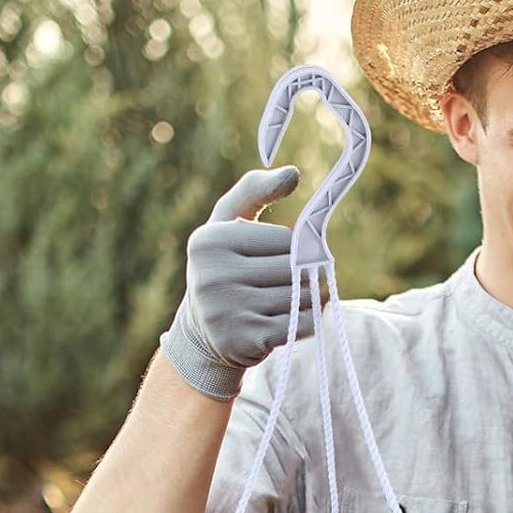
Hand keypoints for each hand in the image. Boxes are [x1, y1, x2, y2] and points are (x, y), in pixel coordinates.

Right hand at [160, 166, 318, 399]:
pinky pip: (302, 325)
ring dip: (307, 300)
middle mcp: (213, 275)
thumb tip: (293, 172)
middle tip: (286, 284)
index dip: (293, 250)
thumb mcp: (227, 224)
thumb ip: (254, 191)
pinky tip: (284, 322)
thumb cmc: (225, 269)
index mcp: (210, 240)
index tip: (276, 259)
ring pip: (302, 297)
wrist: (205, 335)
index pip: (286, 240)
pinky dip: (306, 322)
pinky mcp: (246, 340)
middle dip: (303, 276)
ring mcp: (227, 311)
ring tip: (283, 303)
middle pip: (296, 269)